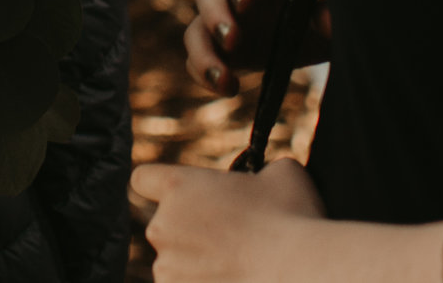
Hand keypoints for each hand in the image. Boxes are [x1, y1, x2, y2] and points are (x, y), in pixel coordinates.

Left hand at [132, 159, 323, 282]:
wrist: (299, 274)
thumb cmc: (292, 220)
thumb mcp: (283, 174)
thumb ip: (262, 170)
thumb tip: (267, 177)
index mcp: (178, 187)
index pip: (143, 179)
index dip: (160, 188)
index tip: (183, 198)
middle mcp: (162, 226)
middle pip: (165, 227)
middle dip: (192, 234)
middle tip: (232, 240)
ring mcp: (167, 268)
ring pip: (175, 265)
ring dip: (197, 266)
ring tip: (240, 267)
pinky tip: (237, 280)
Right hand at [184, 0, 327, 95]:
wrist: (330, 27)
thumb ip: (333, 3)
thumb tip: (326, 22)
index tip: (245, 2)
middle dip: (215, 14)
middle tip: (232, 39)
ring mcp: (225, 15)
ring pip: (197, 27)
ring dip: (203, 52)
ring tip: (223, 79)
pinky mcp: (222, 47)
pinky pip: (200, 57)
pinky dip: (204, 72)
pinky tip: (227, 88)